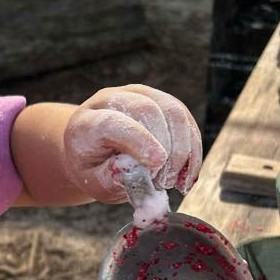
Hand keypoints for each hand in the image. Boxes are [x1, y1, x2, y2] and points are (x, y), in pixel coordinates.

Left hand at [62, 85, 201, 202]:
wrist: (94, 153)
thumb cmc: (93, 170)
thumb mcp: (93, 182)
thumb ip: (109, 179)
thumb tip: (130, 174)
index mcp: (87, 121)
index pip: (113, 122)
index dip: (138, 140)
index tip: (156, 164)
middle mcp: (113, 99)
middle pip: (148, 111)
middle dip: (165, 149)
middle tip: (165, 183)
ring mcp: (140, 96)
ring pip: (174, 112)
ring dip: (183, 150)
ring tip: (176, 183)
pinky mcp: (162, 102)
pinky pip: (186, 120)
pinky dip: (192, 150)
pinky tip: (186, 177)